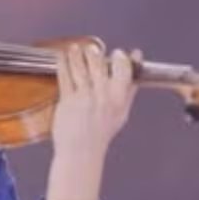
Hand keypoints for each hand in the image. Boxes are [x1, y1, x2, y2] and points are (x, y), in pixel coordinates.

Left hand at [50, 41, 136, 166]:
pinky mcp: (68, 100)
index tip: (119, 53)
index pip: (124, 70)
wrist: (81, 151)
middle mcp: (103, 97)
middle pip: (99, 65)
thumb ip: (129, 90)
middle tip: (92, 49)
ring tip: (75, 48)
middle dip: (95, 53)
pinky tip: (62, 57)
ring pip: (80, 67)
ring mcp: (85, 98)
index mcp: (119, 99)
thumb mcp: (122, 113)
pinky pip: (65, 76)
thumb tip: (136, 70)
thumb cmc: (101, 133)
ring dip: (77, 54)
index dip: (122, 58)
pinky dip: (63, 63)